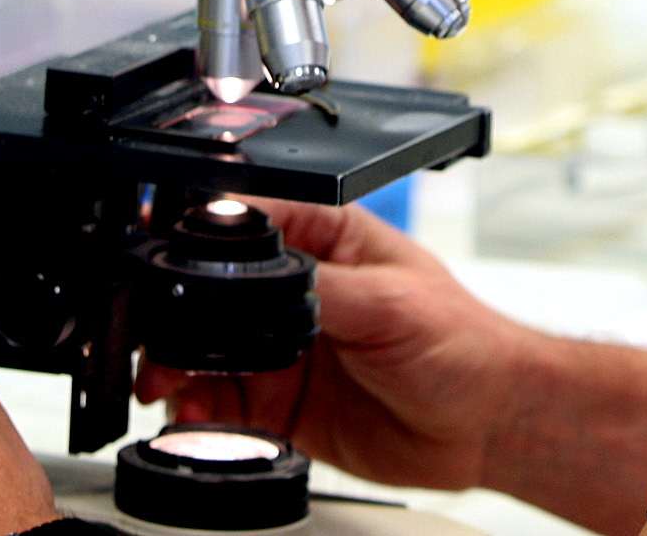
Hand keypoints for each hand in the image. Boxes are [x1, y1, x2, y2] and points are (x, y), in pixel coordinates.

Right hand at [136, 200, 535, 491]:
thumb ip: (315, 288)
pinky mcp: (282, 402)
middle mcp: (295, 289)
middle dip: (175, 314)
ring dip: (178, 366)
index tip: (161, 256)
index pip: (244, 220)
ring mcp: (284, 347)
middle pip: (210, 290)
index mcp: (324, 238)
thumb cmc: (463, 342)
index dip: (197, 235)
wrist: (487, 425)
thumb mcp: (388, 300)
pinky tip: (198, 415)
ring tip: (170, 384)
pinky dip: (200, 411)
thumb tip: (256, 274)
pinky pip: (223, 404)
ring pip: (206, 351)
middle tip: (159, 341)